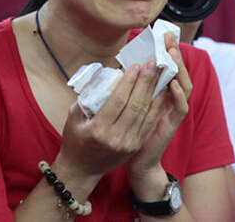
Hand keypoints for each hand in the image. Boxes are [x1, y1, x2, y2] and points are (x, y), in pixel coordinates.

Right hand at [55, 60, 168, 180]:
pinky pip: (148, 123)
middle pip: (135, 105)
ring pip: (145, 113)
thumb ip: (86, 96)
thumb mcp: (73, 116)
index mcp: (98, 129)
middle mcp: (116, 138)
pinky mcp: (135, 146)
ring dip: (153, 91)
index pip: (118, 101)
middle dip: (145, 82)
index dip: (129, 82)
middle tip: (152, 64)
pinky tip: (161, 92)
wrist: (82, 170)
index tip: (135, 65)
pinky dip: (156, 106)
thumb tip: (102, 74)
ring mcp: (128, 144)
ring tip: (159, 73)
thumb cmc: (75, 140)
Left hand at [126, 32, 192, 187]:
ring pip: (184, 86)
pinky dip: (179, 95)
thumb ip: (127, 88)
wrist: (136, 162)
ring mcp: (174, 112)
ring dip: (178, 70)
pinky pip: (180, 108)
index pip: (168, 67)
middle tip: (169, 37)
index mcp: (161, 92)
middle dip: (174, 54)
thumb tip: (115, 67)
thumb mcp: (127, 105)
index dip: (167, 51)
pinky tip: (173, 84)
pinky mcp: (173, 126)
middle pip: (178, 72)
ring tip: (172, 55)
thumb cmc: (129, 131)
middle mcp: (171, 100)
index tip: (163, 33)